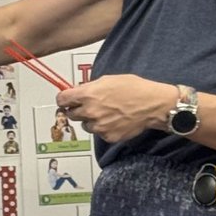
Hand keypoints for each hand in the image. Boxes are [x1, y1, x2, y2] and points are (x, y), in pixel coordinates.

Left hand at [56, 74, 176, 142]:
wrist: (153, 105)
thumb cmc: (134, 89)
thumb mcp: (108, 80)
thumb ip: (90, 87)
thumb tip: (79, 91)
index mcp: (87, 95)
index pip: (62, 100)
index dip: (63, 99)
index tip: (65, 100)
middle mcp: (90, 112)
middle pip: (71, 114)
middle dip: (76, 110)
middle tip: (87, 106)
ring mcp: (98, 126)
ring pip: (85, 125)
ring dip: (91, 120)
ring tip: (106, 113)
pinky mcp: (108, 136)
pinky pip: (99, 133)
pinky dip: (103, 128)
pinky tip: (114, 120)